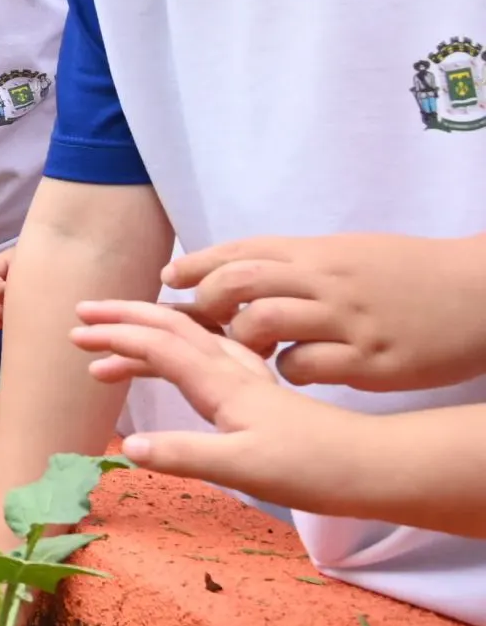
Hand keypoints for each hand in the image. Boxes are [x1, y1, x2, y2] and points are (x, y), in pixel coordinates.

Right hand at [74, 298, 360, 507]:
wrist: (372, 465)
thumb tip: (127, 445)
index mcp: (222, 383)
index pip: (159, 345)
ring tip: (110, 345)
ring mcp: (248, 378)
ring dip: (146, 335)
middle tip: (82, 315)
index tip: (77, 335)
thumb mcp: (241, 467)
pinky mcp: (259, 392)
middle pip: (171, 328)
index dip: (116, 337)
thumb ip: (183, 454)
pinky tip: (177, 362)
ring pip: (188, 340)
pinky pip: (208, 355)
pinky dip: (178, 349)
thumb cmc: (309, 466)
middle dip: (124, 318)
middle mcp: (232, 370)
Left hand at [164, 233, 485, 390]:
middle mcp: (327, 280)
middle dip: (207, 303)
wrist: (482, 291)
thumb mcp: (352, 254)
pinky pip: (308, 366)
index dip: (200, 264)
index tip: (170, 279)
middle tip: (197, 325)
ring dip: (244, 341)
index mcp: (320, 252)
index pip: (244, 250)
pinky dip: (291, 371)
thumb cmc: (413, 274)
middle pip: (241, 282)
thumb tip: (249, 274)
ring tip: (244, 356)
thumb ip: (302, 264)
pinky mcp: (372, 360)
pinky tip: (296, 375)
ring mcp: (348, 319)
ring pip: (266, 321)